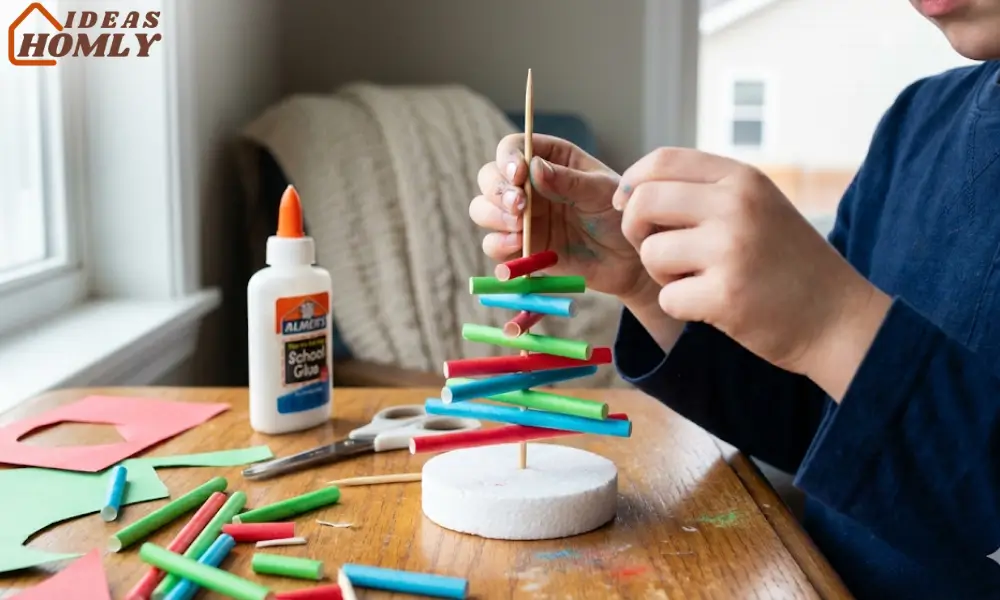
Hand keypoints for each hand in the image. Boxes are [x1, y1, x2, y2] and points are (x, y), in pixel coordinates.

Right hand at [470, 133, 655, 301]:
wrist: (626, 260)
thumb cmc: (618, 216)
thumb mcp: (601, 192)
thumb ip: (569, 181)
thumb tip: (534, 169)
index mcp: (549, 160)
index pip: (513, 148)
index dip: (508, 158)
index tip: (518, 175)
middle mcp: (529, 186)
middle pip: (489, 178)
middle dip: (497, 191)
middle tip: (518, 207)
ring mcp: (521, 218)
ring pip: (483, 210)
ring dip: (493, 217)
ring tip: (518, 229)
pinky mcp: (520, 248)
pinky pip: (494, 246)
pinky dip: (498, 247)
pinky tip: (517, 248)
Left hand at [616, 147, 891, 398]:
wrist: (837, 318)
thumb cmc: (786, 263)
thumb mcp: (757, 207)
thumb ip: (704, 193)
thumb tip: (631, 192)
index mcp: (742, 179)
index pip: (662, 160)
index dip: (633, 183)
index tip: (628, 206)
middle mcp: (736, 206)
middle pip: (644, 201)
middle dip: (635, 229)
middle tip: (658, 251)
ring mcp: (731, 249)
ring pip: (650, 252)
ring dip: (662, 274)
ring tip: (698, 280)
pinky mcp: (725, 295)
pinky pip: (668, 297)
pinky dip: (681, 307)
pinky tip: (713, 306)